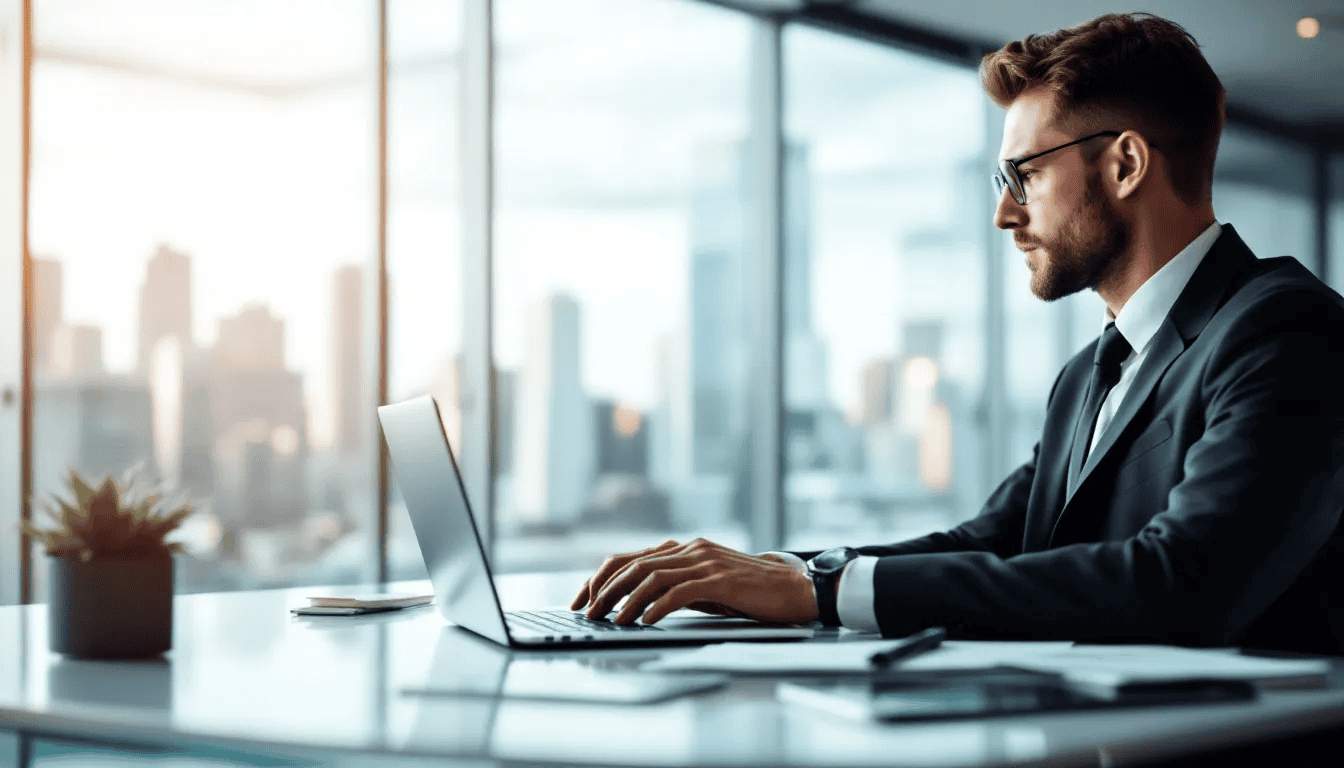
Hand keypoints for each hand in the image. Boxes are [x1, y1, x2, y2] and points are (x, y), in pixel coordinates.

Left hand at [568, 538, 818, 625]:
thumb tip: (638, 604)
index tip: (582, 599)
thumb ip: (676, 586)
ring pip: (651, 576)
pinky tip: (643, 621)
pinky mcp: (719, 579)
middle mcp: (690, 549)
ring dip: (624, 600)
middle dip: (603, 590)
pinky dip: (656, 606)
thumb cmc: (748, 591)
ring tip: (609, 620)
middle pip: (632, 564)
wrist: (792, 588)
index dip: (600, 578)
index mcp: (684, 549)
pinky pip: (678, 590)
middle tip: (586, 612)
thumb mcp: (705, 586)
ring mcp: (705, 561)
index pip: (628, 558)